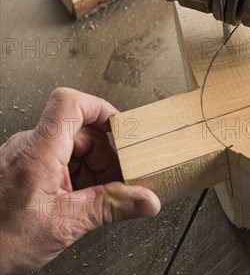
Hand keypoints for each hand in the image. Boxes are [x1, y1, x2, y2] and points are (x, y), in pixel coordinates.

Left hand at [0, 88, 160, 273]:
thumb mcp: (65, 224)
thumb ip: (110, 207)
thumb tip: (146, 200)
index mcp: (39, 152)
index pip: (71, 103)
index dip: (101, 108)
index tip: (123, 128)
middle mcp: (30, 147)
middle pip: (82, 132)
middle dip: (106, 157)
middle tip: (119, 182)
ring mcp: (26, 157)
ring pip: (73, 148)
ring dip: (93, 170)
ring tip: (97, 198)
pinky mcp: (24, 169)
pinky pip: (59, 161)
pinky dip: (77, 177)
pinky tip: (80, 201)